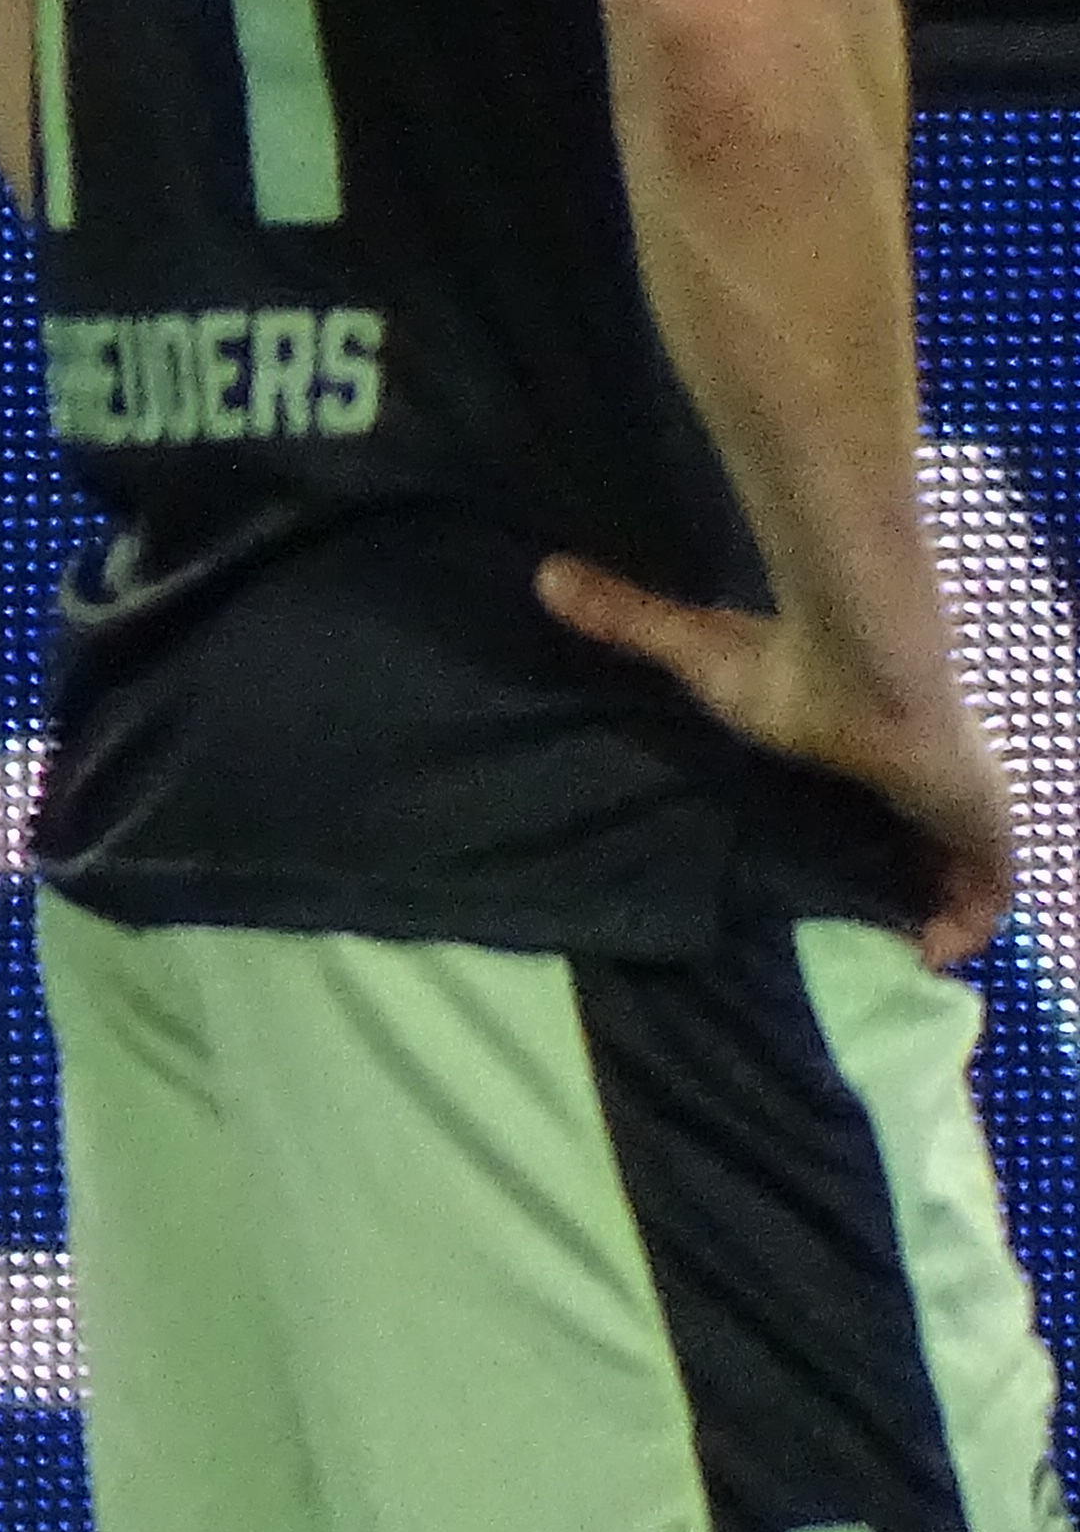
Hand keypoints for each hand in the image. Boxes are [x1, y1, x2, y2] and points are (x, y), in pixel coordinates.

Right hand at [539, 559, 1015, 963]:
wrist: (866, 672)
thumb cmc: (789, 665)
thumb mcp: (696, 650)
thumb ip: (630, 620)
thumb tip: (545, 574)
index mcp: (871, 741)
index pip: (880, 792)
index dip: (865, 829)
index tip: (828, 866)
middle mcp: (926, 774)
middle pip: (925, 840)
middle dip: (900, 882)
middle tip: (853, 929)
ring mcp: (962, 803)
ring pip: (959, 874)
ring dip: (929, 911)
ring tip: (882, 954)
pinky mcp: (985, 832)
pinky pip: (985, 901)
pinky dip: (959, 932)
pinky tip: (919, 957)